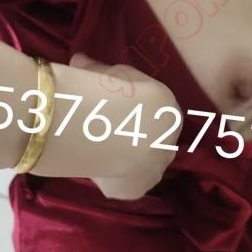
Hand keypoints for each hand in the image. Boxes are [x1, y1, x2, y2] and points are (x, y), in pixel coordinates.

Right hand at [68, 54, 182, 199]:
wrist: (111, 126)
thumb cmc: (116, 91)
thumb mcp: (110, 72)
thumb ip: (100, 71)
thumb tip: (81, 61)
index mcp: (170, 114)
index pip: (155, 115)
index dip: (133, 111)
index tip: (110, 107)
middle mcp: (168, 146)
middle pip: (150, 143)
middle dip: (131, 137)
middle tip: (100, 129)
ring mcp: (152, 172)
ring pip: (136, 166)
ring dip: (121, 159)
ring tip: (93, 148)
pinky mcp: (132, 191)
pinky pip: (119, 183)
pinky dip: (107, 176)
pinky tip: (90, 165)